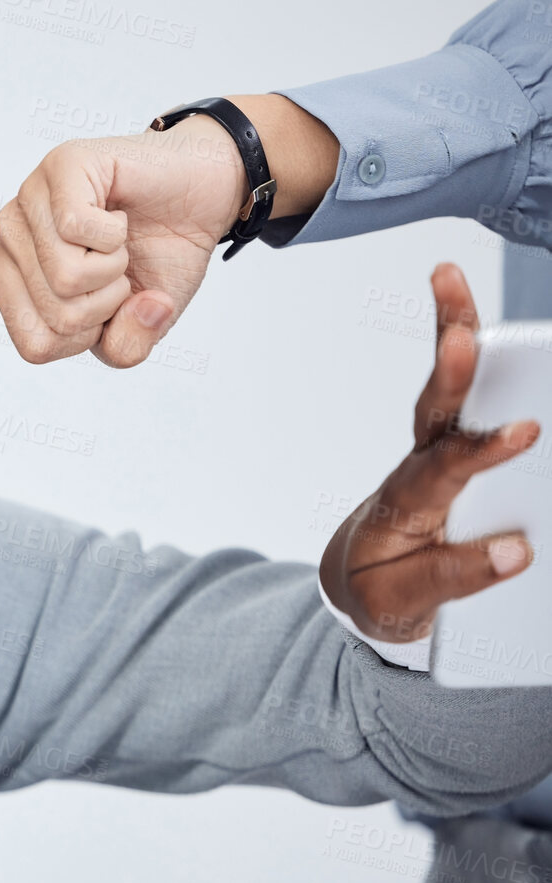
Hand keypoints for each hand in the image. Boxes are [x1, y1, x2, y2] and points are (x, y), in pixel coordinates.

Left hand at [0, 95, 338, 367]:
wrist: (203, 197)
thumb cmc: (161, 254)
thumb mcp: (144, 325)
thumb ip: (124, 348)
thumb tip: (130, 313)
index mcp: (13, 279)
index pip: (34, 345)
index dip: (87, 337)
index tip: (105, 301)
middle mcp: (9, 238)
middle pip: (52, 315)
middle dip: (105, 303)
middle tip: (118, 265)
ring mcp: (29, 198)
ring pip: (63, 277)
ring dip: (112, 268)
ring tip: (118, 242)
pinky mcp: (60, 166)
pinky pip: (74, 229)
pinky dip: (114, 236)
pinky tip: (118, 218)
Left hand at [321, 264, 538, 642]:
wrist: (358, 582)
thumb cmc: (381, 585)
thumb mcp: (400, 601)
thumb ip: (453, 577)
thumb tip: (515, 551)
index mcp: (407, 504)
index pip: (445, 471)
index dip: (482, 450)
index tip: (526, 432)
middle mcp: (419, 466)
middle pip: (435, 407)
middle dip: (449, 362)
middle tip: (461, 325)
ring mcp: (434, 451)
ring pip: (446, 388)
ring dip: (451, 330)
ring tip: (448, 281)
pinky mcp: (451, 447)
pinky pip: (466, 396)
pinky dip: (473, 350)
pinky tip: (476, 313)